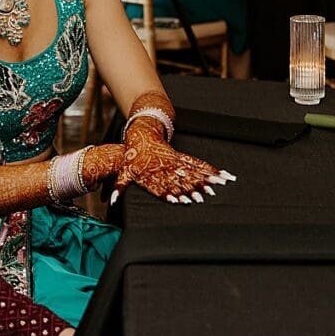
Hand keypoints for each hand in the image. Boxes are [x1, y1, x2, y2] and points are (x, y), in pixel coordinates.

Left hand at [112, 116, 234, 204]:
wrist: (141, 134)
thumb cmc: (132, 157)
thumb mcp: (123, 172)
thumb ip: (118, 187)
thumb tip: (111, 202)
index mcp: (152, 175)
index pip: (161, 187)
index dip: (170, 194)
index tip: (179, 201)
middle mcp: (166, 169)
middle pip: (180, 180)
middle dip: (192, 188)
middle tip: (204, 197)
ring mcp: (176, 162)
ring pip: (193, 171)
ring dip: (207, 179)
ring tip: (220, 185)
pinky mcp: (182, 157)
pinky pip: (198, 164)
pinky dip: (211, 170)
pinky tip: (223, 176)